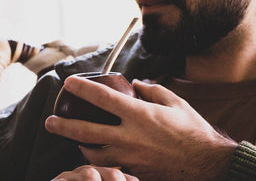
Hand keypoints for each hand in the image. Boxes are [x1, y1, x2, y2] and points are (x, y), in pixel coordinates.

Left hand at [45, 77, 237, 179]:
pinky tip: (95, 157)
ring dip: (78, 146)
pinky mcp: (133, 172)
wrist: (205, 164)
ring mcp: (129, 157)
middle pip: (86, 131)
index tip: (68, 82)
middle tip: (49, 121)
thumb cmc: (193, 131)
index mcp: (139, 114)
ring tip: (72, 140)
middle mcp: (129, 136)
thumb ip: (153, 90)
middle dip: (63, 125)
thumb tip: (137, 84)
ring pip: (92, 154)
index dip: (82, 88)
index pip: (103, 98)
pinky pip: (108, 167)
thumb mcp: (176, 103)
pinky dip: (97, 162)